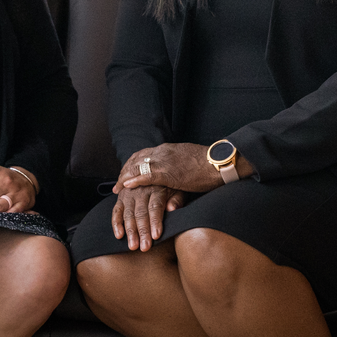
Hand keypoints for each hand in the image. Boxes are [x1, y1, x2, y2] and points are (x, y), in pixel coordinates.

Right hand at [110, 182, 183, 251]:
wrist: (153, 171)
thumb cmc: (168, 186)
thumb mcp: (177, 189)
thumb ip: (176, 200)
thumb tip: (172, 209)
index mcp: (156, 189)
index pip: (155, 207)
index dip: (155, 221)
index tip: (156, 236)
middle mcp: (141, 191)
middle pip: (141, 213)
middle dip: (143, 231)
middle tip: (145, 247)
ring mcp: (129, 194)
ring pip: (129, 214)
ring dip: (130, 231)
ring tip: (133, 246)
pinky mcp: (121, 198)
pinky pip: (116, 211)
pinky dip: (116, 223)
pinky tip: (119, 235)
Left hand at [118, 142, 252, 195]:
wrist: (220, 163)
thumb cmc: (208, 165)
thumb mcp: (189, 162)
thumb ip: (177, 166)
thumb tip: (171, 174)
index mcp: (168, 149)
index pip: (143, 154)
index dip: (132, 164)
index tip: (125, 174)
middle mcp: (163, 152)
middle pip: (137, 159)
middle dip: (125, 171)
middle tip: (117, 184)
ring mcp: (166, 161)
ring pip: (139, 166)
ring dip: (126, 177)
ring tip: (118, 187)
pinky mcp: (170, 172)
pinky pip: (148, 175)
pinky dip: (135, 180)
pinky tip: (127, 186)